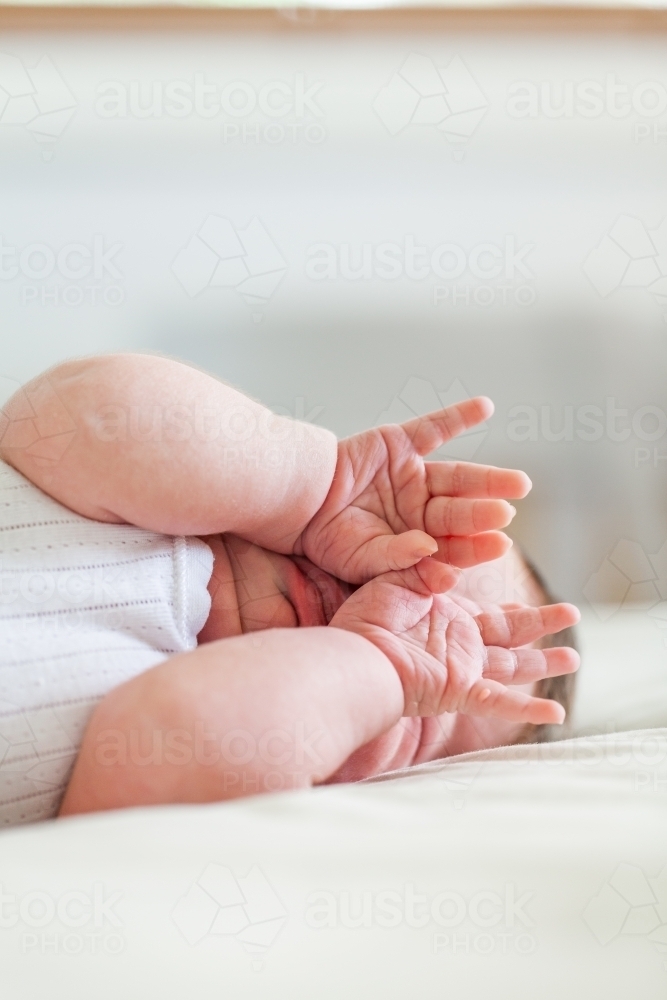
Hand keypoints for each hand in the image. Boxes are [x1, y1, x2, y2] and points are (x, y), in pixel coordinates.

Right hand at [295, 397, 530, 582]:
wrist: (294, 500)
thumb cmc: (325, 539)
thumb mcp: (362, 560)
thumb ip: (400, 560)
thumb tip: (435, 556)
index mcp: (415, 540)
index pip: (452, 546)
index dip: (475, 547)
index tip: (499, 546)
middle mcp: (420, 508)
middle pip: (461, 512)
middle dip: (484, 514)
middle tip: (507, 514)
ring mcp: (412, 475)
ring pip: (458, 477)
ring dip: (488, 480)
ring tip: (519, 483)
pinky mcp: (400, 443)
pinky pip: (434, 428)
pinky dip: (459, 416)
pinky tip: (486, 407)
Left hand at [329, 558, 579, 724]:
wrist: (352, 655)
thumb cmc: (364, 620)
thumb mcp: (398, 582)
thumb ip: (427, 572)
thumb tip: (451, 571)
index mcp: (446, 620)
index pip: (488, 615)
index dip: (513, 610)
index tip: (531, 604)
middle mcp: (459, 647)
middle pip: (511, 637)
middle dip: (542, 627)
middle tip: (572, 614)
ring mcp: (461, 670)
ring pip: (514, 667)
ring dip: (544, 664)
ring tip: (575, 659)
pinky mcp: (458, 690)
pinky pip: (499, 702)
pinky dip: (527, 708)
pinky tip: (556, 715)